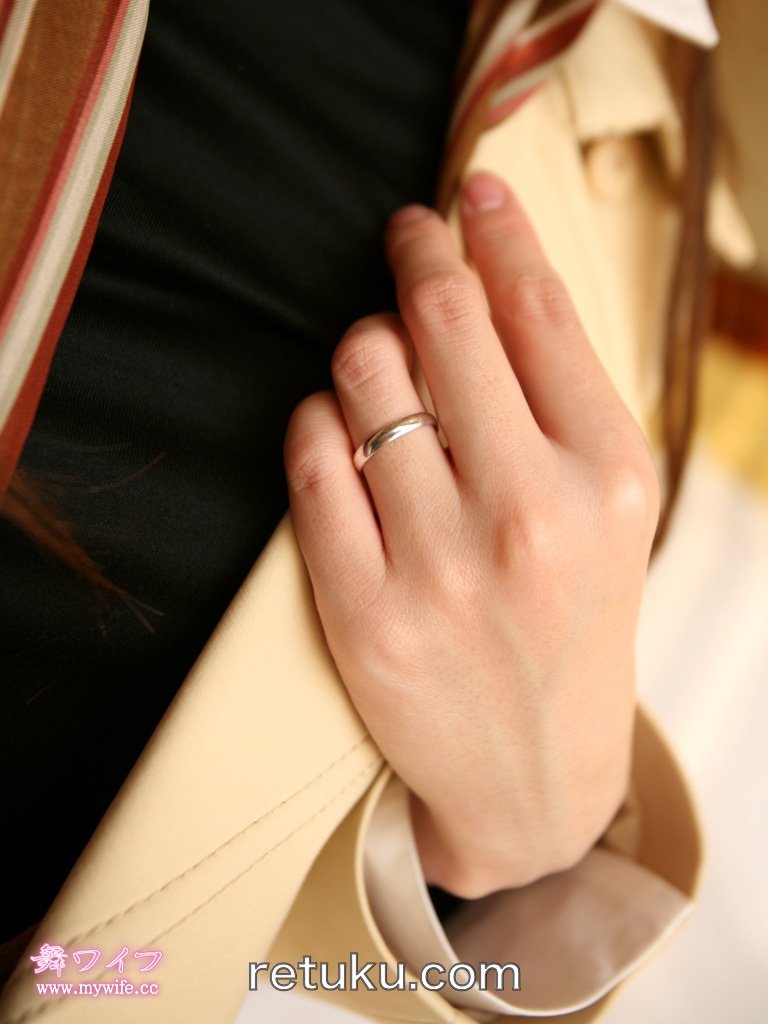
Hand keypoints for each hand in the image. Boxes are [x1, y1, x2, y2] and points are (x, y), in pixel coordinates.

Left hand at [284, 172, 659, 897]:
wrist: (534, 773)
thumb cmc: (573, 622)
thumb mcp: (610, 510)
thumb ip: (562, 395)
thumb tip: (490, 268)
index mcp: (610, 478)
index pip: (538, 308)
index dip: (493, 228)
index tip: (465, 190)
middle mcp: (530, 515)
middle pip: (441, 317)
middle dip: (415, 250)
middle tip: (405, 233)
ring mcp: (439, 568)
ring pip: (361, 371)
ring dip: (364, 350)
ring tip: (383, 378)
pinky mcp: (363, 613)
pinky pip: (308, 455)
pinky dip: (314, 421)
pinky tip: (339, 435)